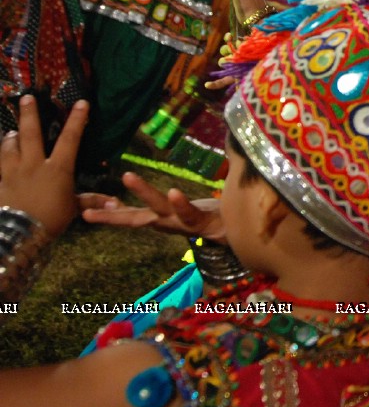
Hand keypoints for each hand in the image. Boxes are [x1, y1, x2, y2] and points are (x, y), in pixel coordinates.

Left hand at [0, 97, 87, 237]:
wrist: (18, 233)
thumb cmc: (50, 220)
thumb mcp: (72, 209)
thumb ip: (89, 201)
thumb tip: (115, 202)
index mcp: (57, 168)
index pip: (69, 138)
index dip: (77, 119)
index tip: (81, 102)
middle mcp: (33, 165)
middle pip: (30, 133)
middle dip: (29, 114)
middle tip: (26, 98)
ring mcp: (12, 172)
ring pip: (8, 147)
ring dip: (10, 138)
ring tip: (11, 132)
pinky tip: (0, 158)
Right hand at [80, 171, 223, 240]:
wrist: (245, 231)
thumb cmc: (216, 216)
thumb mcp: (190, 208)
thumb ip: (176, 201)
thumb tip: (165, 187)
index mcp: (165, 219)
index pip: (133, 216)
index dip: (111, 214)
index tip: (86, 210)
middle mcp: (171, 223)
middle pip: (136, 218)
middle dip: (111, 215)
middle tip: (85, 211)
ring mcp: (185, 223)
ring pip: (160, 209)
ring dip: (144, 193)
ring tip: (127, 176)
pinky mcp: (204, 222)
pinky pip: (190, 213)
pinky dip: (180, 204)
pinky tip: (172, 191)